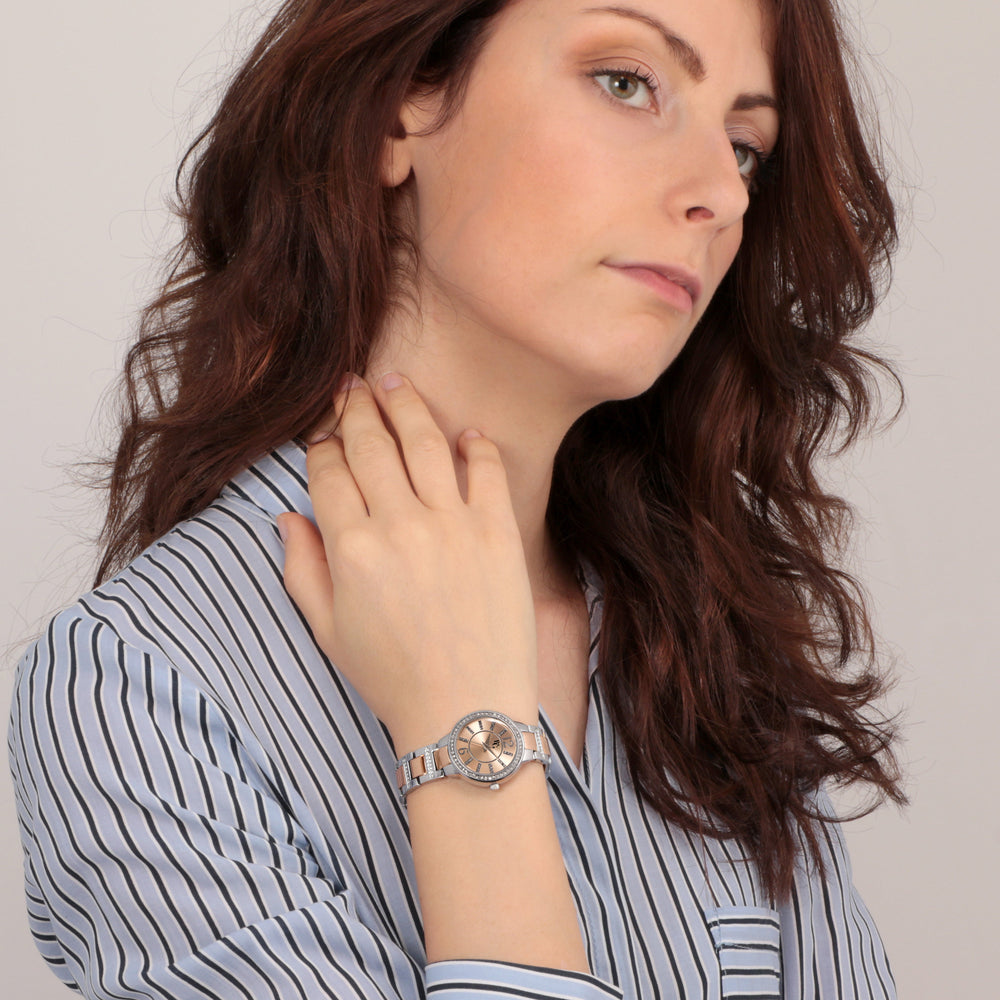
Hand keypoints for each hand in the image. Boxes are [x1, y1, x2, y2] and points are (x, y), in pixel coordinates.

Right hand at [279, 373, 538, 753]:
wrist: (466, 712)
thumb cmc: (394, 678)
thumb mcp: (329, 630)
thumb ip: (302, 568)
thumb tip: (287, 518)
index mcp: (351, 548)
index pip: (329, 472)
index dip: (323, 446)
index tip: (324, 434)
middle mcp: (399, 524)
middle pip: (372, 444)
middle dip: (357, 408)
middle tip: (354, 386)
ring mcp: (452, 524)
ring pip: (424, 442)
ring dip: (407, 406)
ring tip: (396, 385)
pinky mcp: (498, 531)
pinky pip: (487, 469)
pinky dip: (476, 444)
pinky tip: (465, 432)